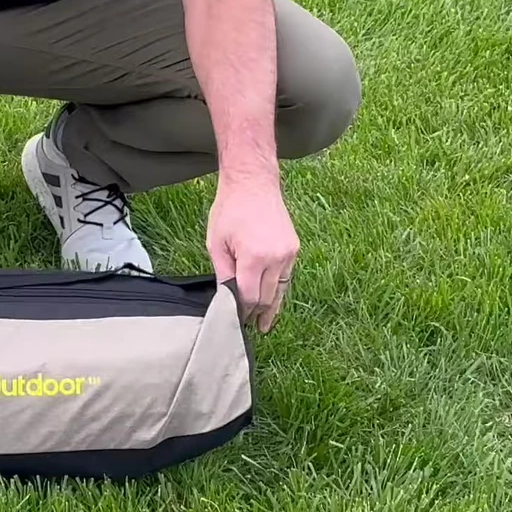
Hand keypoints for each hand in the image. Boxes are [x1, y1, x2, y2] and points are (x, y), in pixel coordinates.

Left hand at [206, 176, 299, 332]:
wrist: (253, 183)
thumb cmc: (230, 210)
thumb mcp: (216, 243)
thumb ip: (223, 274)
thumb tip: (227, 300)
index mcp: (254, 257)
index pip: (250, 298)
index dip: (242, 313)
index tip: (234, 322)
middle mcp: (276, 258)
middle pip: (267, 297)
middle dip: (256, 313)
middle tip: (247, 327)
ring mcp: (288, 253)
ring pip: (280, 290)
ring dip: (271, 307)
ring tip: (263, 325)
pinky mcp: (294, 249)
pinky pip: (285, 276)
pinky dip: (277, 289)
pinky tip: (271, 300)